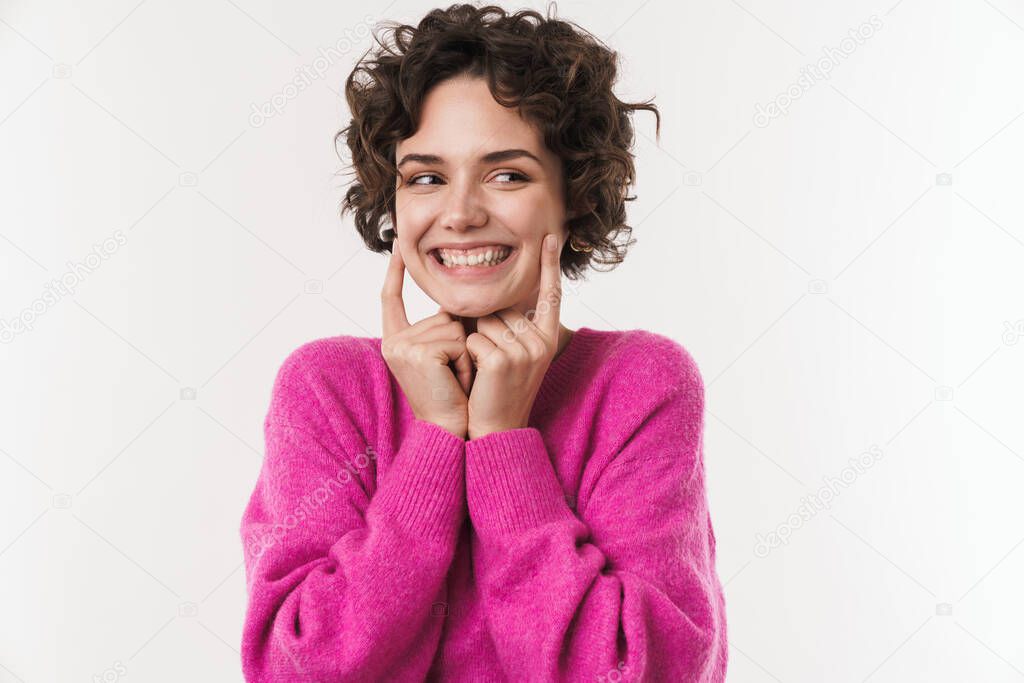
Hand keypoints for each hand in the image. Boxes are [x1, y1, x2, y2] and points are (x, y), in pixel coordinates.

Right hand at [380, 240, 473, 438]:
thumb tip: (455, 302)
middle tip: (454, 374)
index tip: (397, 245)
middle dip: (460, 342)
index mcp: (395, 340)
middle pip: (442, 314)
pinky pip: (459, 340)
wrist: (451, 430)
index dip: (394, 271)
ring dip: (466, 353)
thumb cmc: (453, 396)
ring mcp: (403, 347)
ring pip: (455, 326)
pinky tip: (457, 380)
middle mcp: (394, 341)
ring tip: (456, 379)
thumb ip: (443, 328)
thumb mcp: (442, 356)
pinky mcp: (419, 353)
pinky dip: (466, 360)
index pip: (390, 298)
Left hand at [465, 233, 562, 439]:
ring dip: (475, 341)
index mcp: (547, 338)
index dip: (550, 265)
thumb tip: (491, 297)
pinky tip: (479, 377)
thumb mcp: (513, 355)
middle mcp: (542, 342)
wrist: (496, 429)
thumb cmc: (497, 390)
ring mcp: (525, 351)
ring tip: (485, 370)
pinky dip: (468, 355)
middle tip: (491, 362)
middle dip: (486, 327)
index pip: (550, 294)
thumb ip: (508, 326)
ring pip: (485, 322)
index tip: (551, 236)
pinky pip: (473, 339)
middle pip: (501, 308)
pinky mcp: (504, 360)